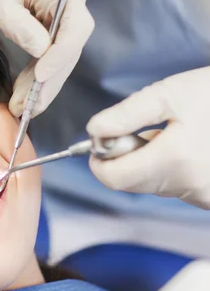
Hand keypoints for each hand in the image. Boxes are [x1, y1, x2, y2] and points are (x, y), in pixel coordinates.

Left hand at [0, 0, 93, 116]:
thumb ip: (20, 26)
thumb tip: (42, 51)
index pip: (75, 28)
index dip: (60, 56)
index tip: (40, 77)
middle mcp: (70, 3)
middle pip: (69, 49)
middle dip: (47, 82)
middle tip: (28, 107)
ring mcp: (62, 17)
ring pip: (59, 59)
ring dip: (40, 87)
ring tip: (21, 109)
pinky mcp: (51, 28)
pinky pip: (48, 57)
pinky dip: (35, 78)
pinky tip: (23, 96)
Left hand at [86, 67, 209, 209]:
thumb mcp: (169, 94)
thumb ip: (126, 115)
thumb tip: (92, 132)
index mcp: (174, 160)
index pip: (113, 178)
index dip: (99, 161)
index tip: (102, 142)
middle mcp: (191, 187)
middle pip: (132, 183)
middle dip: (128, 158)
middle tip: (149, 130)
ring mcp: (206, 197)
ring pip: (155, 185)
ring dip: (152, 163)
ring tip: (179, 134)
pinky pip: (178, 187)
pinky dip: (174, 170)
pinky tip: (194, 148)